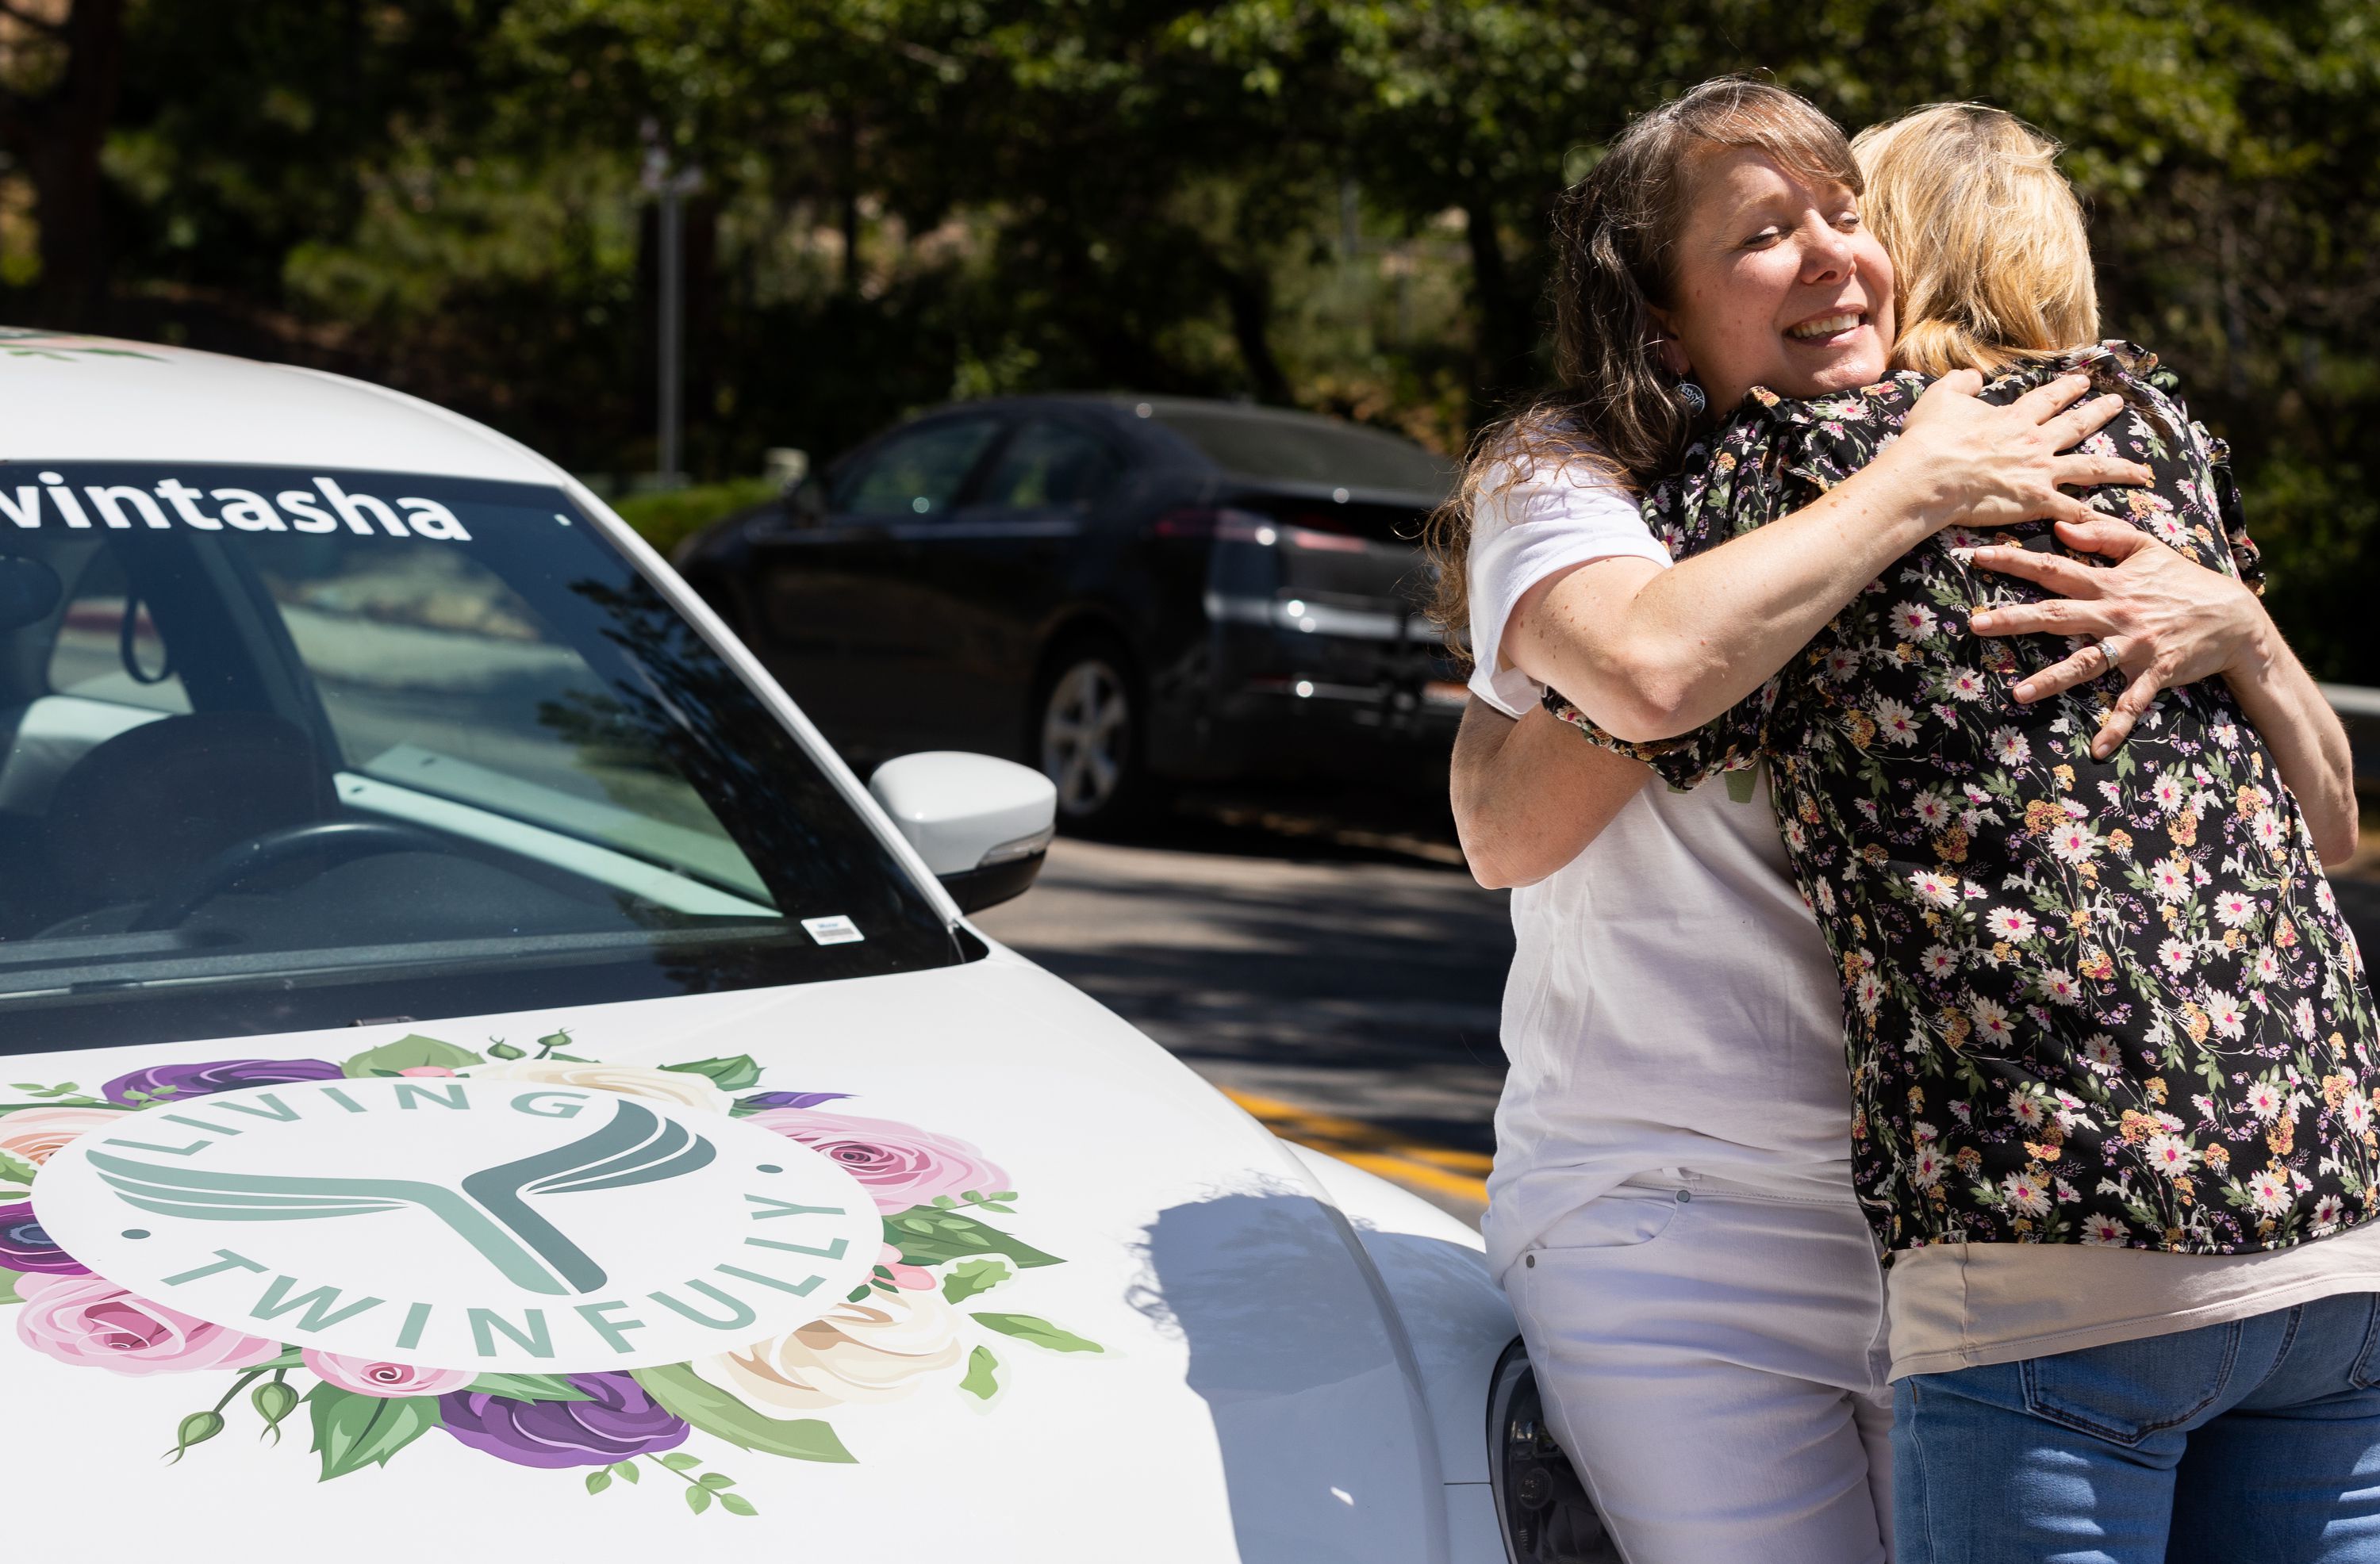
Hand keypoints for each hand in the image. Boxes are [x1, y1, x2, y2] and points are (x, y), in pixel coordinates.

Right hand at [1871, 371, 2151, 532]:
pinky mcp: (2038, 501)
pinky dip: (2094, 519)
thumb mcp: (1940, 397)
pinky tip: (2112, 525)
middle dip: (2099, 413)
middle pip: (2076, 425)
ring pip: (2091, 467)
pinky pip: (2074, 511)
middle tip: (2117, 403)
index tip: (2083, 381)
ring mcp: (2041, 472)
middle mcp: (2035, 442)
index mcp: (2015, 418)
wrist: (1930, 475)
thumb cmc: (1931, 439)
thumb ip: (1960, 383)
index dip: (2066, 389)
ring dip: (2119, 468)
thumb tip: (1974, 376)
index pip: (2048, 399)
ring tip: (2142, 470)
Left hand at [1965, 517, 2267, 757]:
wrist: (2234, 616)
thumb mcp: (2147, 547)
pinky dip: (2116, 725)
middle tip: (1973, 624)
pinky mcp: (2154, 671)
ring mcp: (2134, 645)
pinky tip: (2098, 749)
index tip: (1977, 558)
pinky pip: (2132, 703)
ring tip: (2018, 694)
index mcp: (2109, 583)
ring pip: (2086, 663)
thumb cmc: (2183, 580)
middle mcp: (2115, 614)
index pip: (2054, 569)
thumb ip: (2103, 534)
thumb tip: (2060, 525)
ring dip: (2052, 679)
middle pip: (2058, 615)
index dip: (2015, 561)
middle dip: (2015, 620)